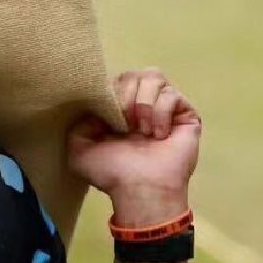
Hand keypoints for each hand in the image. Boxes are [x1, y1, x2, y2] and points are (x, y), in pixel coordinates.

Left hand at [68, 68, 201, 223]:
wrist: (140, 189)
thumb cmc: (112, 173)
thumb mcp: (79, 150)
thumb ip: (78, 124)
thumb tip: (94, 106)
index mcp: (118, 110)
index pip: (115, 80)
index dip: (110, 93)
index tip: (109, 120)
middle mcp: (142, 105)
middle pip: (133, 73)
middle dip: (126, 98)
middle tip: (126, 126)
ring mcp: (165, 107)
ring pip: (153, 76)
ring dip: (143, 104)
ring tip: (142, 130)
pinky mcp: (185, 113)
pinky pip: (172, 94)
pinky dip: (161, 114)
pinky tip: (159, 136)